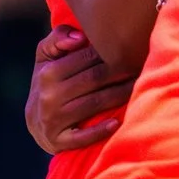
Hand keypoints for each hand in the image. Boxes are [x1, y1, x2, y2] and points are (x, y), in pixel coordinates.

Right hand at [24, 25, 135, 154]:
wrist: (35, 123)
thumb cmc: (48, 84)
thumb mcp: (46, 59)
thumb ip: (57, 39)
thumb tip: (80, 37)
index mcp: (47, 72)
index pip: (88, 57)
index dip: (113, 52)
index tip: (134, 48)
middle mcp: (49, 95)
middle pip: (95, 79)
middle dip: (122, 71)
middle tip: (143, 66)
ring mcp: (53, 120)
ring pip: (95, 103)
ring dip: (121, 94)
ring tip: (141, 86)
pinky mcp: (58, 141)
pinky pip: (82, 137)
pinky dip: (100, 130)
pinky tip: (117, 122)